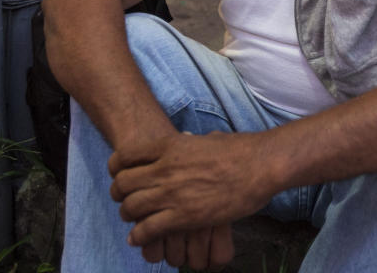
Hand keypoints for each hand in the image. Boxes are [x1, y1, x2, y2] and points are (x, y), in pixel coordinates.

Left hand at [109, 131, 274, 261]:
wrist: (260, 166)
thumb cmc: (239, 150)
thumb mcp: (207, 139)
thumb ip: (189, 145)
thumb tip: (187, 143)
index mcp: (169, 146)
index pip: (125, 156)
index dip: (116, 167)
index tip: (118, 174)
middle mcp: (164, 169)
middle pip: (123, 184)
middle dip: (119, 193)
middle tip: (123, 199)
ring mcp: (172, 193)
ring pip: (131, 208)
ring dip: (128, 215)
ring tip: (131, 220)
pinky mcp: (183, 216)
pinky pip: (147, 229)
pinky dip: (138, 236)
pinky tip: (138, 238)